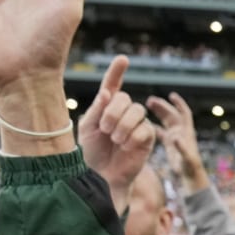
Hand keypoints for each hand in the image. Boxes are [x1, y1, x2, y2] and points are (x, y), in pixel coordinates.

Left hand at [77, 57, 155, 206]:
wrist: (102, 174)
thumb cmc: (92, 151)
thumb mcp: (87, 128)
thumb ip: (96, 109)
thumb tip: (107, 93)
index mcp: (107, 106)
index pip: (113, 85)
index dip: (117, 71)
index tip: (123, 59)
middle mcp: (124, 112)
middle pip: (125, 98)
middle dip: (113, 113)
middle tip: (105, 130)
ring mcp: (137, 123)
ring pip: (137, 111)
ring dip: (122, 126)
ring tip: (115, 139)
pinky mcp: (147, 137)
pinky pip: (144, 129)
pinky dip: (132, 138)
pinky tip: (126, 147)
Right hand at [144, 92, 208, 190]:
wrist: (190, 177)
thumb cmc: (190, 169)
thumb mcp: (186, 159)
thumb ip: (182, 149)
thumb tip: (175, 138)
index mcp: (186, 133)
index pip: (184, 114)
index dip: (179, 104)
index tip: (171, 95)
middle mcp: (181, 132)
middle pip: (172, 115)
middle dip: (162, 107)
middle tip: (149, 101)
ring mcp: (175, 137)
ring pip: (165, 121)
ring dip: (157, 113)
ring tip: (145, 106)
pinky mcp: (169, 144)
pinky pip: (160, 131)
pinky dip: (153, 126)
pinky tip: (143, 123)